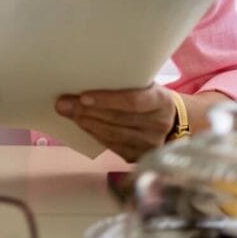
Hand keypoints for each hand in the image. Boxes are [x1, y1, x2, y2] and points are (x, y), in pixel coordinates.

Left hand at [56, 85, 176, 161]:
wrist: (172, 121)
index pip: (133, 101)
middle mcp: (158, 124)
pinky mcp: (139, 157)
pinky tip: (82, 125)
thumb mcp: (146, 85)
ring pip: (112, 135)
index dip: (108, 100)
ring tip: (68, 112)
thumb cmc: (150, 97)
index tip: (84, 96)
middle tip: (64, 103)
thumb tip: (84, 81)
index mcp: (161, 101)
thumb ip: (124, 84)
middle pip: (117, 119)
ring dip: (86, 123)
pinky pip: (112, 146)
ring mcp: (150, 144)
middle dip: (87, 111)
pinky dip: (94, 134)